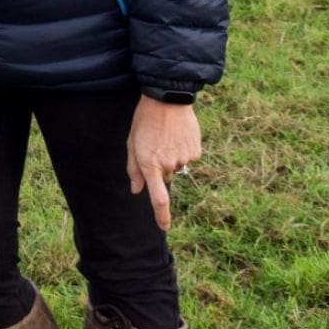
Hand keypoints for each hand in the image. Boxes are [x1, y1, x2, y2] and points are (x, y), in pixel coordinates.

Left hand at [127, 96, 201, 231]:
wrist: (167, 99)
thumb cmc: (144, 120)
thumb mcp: (131, 142)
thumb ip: (133, 168)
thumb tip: (136, 190)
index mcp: (149, 164)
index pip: (158, 198)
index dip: (162, 215)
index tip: (164, 228)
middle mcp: (169, 165)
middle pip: (165, 176)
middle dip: (159, 166)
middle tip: (154, 144)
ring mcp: (184, 159)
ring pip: (177, 166)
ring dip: (171, 156)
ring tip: (166, 136)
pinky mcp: (196, 151)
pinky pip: (188, 157)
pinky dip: (183, 149)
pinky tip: (178, 134)